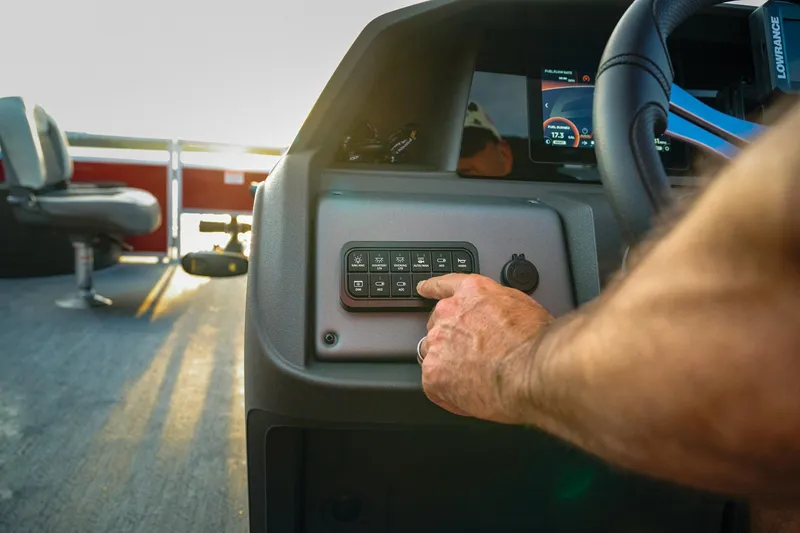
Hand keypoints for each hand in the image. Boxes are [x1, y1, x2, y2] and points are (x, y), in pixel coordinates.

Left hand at [417, 274, 553, 423]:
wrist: (532, 370)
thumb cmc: (536, 342)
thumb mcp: (521, 307)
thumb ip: (498, 308)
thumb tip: (498, 321)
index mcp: (472, 293)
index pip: (444, 285)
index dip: (432, 288)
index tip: (424, 289)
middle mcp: (450, 312)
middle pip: (437, 325)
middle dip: (450, 338)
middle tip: (474, 357)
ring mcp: (438, 342)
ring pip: (433, 354)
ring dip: (448, 364)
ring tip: (474, 379)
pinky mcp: (433, 372)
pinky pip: (434, 385)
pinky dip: (448, 393)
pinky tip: (468, 396)